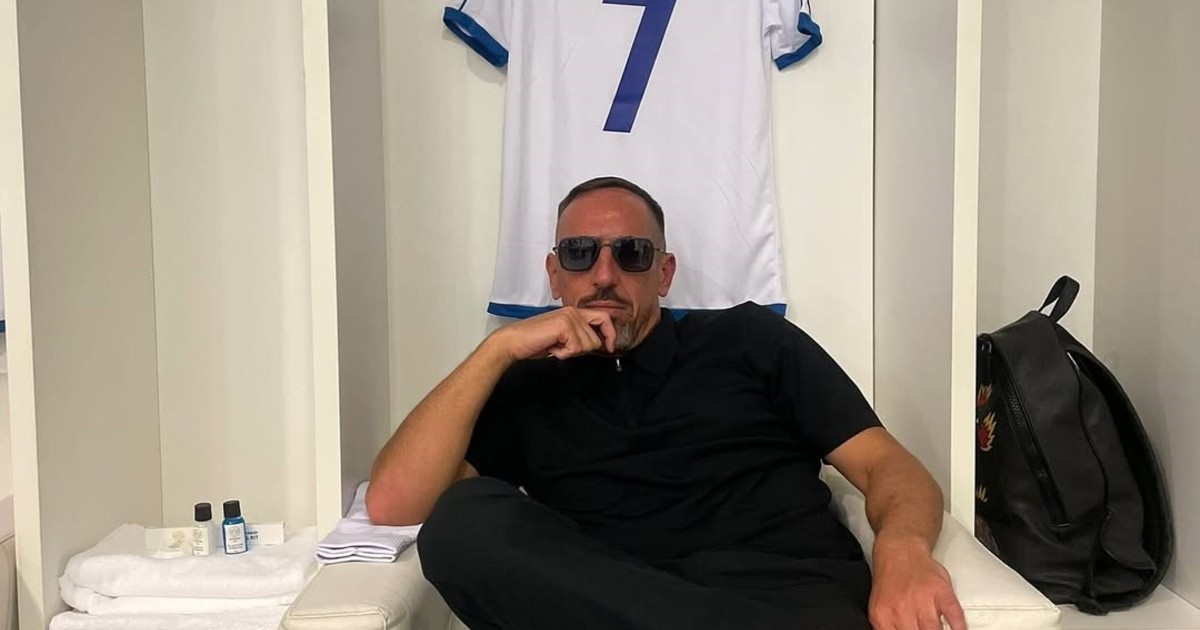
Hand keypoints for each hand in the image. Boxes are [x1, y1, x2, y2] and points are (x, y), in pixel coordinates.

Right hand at [489, 307, 616, 360]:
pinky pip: (576, 348)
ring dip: (571, 352)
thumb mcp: (562, 337)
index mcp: (574, 311)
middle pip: (596, 338)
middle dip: (582, 350)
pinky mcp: (564, 325)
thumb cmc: (534, 341)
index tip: (610, 346)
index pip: (603, 318)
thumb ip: (579, 336)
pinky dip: (564, 354)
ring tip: (555, 346)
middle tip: (564, 348)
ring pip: (587, 345)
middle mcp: (573, 311)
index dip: (610, 334)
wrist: (514, 341)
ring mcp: (569, 317)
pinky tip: (552, 347)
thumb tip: (598, 344)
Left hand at [869, 539, 965, 629]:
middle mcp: (902, 609)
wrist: (900, 550)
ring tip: (938, 629)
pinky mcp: (942, 591)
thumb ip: (888, 628)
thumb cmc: (892, 580)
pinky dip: (959, 627)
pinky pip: (955, 617)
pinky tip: (958, 629)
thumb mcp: (880, 607)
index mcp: (883, 616)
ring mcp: (923, 600)